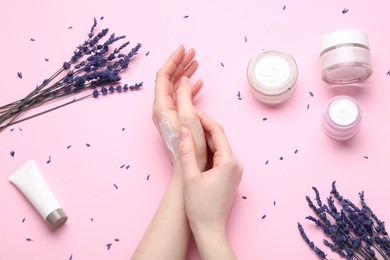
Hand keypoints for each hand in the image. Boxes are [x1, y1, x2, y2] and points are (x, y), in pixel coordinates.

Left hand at [152, 45, 206, 170]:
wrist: (189, 165)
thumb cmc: (189, 145)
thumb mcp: (188, 117)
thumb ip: (185, 95)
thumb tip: (184, 78)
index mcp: (161, 106)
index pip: (163, 76)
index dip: (173, 60)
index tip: (183, 48)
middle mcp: (162, 108)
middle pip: (169, 79)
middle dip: (180, 64)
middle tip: (193, 52)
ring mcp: (169, 113)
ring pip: (176, 87)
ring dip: (185, 73)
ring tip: (197, 62)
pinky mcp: (177, 118)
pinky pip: (182, 97)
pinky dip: (190, 88)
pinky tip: (198, 83)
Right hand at [178, 111, 242, 258]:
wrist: (210, 230)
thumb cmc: (200, 207)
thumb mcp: (190, 177)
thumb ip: (187, 151)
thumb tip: (183, 130)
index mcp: (229, 162)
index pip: (217, 132)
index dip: (204, 119)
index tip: (191, 111)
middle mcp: (235, 164)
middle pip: (219, 138)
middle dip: (204, 127)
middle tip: (187, 119)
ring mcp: (234, 171)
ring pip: (219, 147)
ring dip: (205, 138)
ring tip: (189, 131)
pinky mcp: (229, 177)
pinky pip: (219, 157)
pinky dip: (208, 150)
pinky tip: (196, 149)